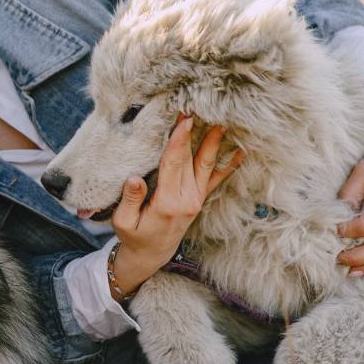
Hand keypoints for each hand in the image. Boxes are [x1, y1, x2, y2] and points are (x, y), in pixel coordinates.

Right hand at [110, 117, 243, 297]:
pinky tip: (239, 152)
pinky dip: (229, 166)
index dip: (179, 141)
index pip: (173, 164)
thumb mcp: (123, 222)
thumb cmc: (134, 236)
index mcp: (167, 203)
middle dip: (195, 133)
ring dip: (214, 143)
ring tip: (222, 123)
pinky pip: (216, 180)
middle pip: (191, 160)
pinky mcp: (199, 200)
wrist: (152, 255)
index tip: (184, 120)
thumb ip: (130, 200)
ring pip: (206, 166)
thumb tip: (134, 179)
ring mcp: (196, 199)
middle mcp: (186, 200)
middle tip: (199, 109)